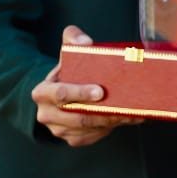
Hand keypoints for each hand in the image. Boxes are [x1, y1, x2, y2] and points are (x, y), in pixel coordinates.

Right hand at [32, 26, 142, 146]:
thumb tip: (85, 42)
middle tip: (126, 106)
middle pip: (78, 117)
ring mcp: (60, 130)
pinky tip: (130, 118)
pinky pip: (95, 136)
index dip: (80, 94)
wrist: (63, 94)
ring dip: (113, 121)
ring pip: (89, 128)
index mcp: (42, 93)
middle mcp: (47, 115)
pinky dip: (114, 128)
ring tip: (134, 112)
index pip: (60, 95)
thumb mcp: (67, 53)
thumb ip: (73, 38)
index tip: (101, 91)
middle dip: (103, 113)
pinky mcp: (74, 139)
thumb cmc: (68, 72)